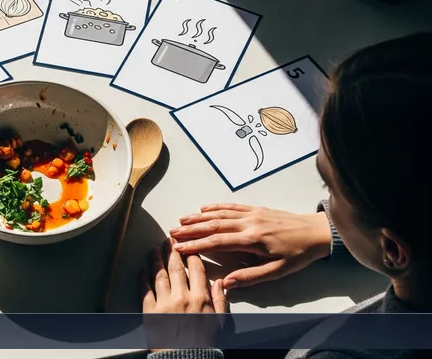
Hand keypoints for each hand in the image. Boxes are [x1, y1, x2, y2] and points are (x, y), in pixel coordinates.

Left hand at [141, 238, 227, 351]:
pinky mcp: (150, 312)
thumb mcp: (219, 322)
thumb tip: (221, 283)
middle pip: (175, 267)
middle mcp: (182, 297)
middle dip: (172, 251)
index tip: (188, 245)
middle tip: (169, 240)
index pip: (196, 268)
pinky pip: (145, 290)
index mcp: (200, 298)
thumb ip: (220, 300)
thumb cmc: (203, 344)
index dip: (191, 254)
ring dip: (156, 259)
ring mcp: (164, 304)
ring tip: (154, 249)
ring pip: (159, 275)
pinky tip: (142, 268)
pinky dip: (143, 277)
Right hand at [170, 203, 331, 288]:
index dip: (196, 245)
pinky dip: (216, 206)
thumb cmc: (299, 254)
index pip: (218, 242)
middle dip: (191, 229)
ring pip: (220, 214)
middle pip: (214, 225)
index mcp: (253, 240)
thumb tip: (228, 283)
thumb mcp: (278, 271)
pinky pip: (232, 206)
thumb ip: (251, 276)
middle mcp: (249, 223)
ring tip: (181, 220)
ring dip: (199, 217)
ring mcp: (252, 214)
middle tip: (172, 233)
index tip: (180, 248)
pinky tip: (204, 208)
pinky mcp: (257, 209)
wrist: (317, 231)